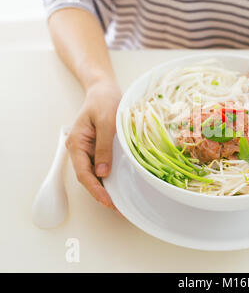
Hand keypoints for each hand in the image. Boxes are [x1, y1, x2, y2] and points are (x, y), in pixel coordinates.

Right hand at [66, 81, 121, 207]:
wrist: (104, 89)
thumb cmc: (104, 100)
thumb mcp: (107, 121)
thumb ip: (104, 146)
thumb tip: (102, 172)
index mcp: (77, 143)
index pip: (84, 173)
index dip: (95, 190)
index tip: (107, 201)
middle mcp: (81, 150)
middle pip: (89, 178)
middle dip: (102, 194)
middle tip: (118, 208)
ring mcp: (90, 150)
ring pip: (96, 174)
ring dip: (107, 188)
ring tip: (121, 202)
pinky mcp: (99, 149)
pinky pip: (103, 166)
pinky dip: (111, 178)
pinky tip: (121, 186)